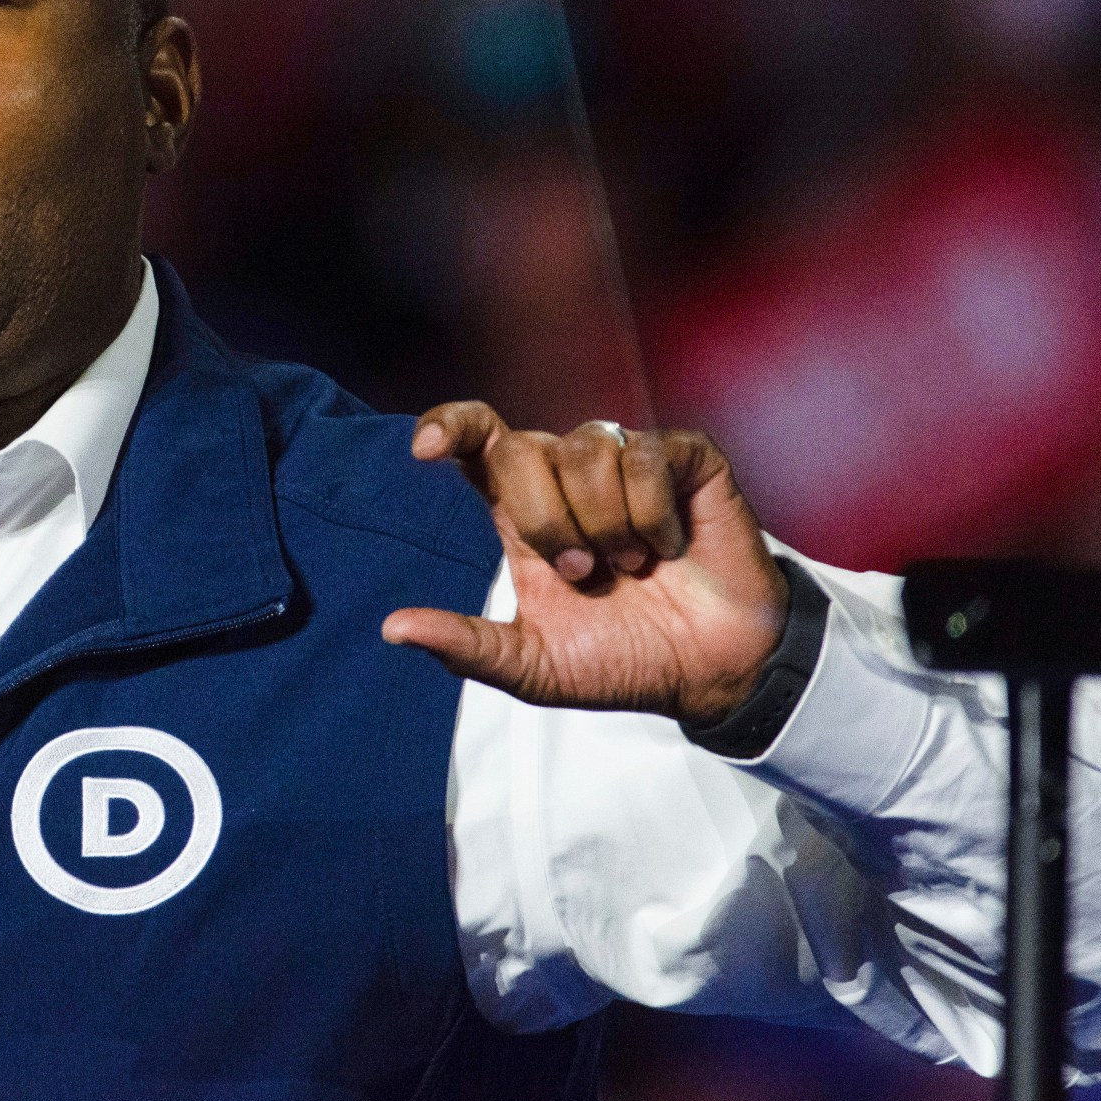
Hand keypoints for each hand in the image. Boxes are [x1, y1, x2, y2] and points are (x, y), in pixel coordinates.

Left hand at [380, 402, 787, 728]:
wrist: (709, 673)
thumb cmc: (621, 660)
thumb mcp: (534, 666)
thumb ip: (467, 647)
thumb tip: (392, 629)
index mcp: (523, 512)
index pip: (476, 440)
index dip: (448, 427)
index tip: (424, 451)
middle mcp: (567, 476)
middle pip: (520, 448)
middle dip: (545, 519)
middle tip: (582, 573)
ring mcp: (627, 461)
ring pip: (585, 448)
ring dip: (605, 522)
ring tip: (630, 566)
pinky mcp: (685, 459)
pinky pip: (647, 457)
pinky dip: (653, 513)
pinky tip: (669, 546)